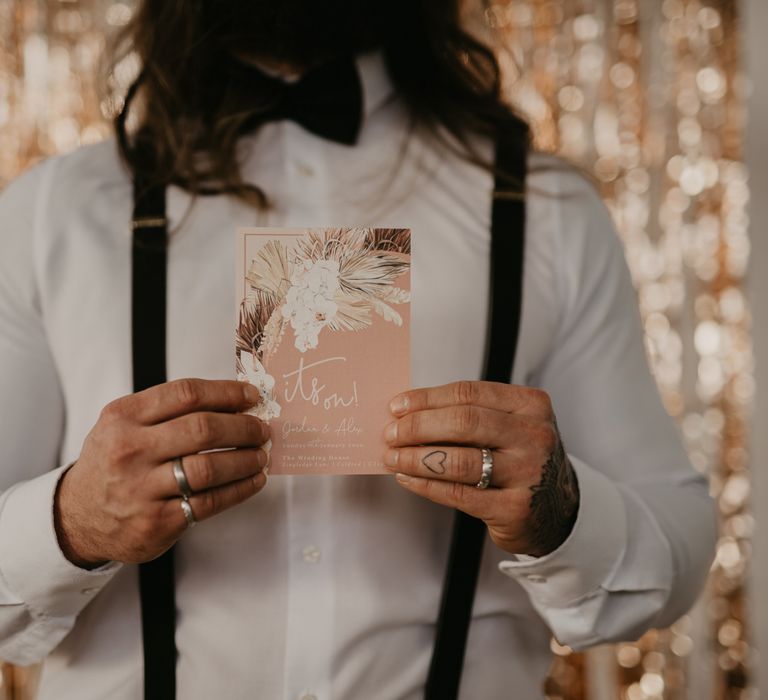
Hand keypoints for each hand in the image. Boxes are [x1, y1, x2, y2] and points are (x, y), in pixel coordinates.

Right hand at [55, 378, 269, 567]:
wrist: (79, 517)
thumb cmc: (114, 462)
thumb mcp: (124, 424)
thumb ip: (168, 410)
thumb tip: (234, 402)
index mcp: (124, 417)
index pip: (186, 394)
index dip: (227, 393)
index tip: (252, 397)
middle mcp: (130, 450)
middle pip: (203, 429)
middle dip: (243, 427)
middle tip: (262, 429)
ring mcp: (142, 488)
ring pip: (210, 468)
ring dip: (246, 459)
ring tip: (261, 455)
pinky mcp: (157, 521)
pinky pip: (210, 502)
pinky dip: (241, 489)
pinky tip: (254, 480)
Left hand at [383, 381, 578, 556]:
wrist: (558, 510)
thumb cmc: (521, 460)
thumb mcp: (510, 427)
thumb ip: (470, 415)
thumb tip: (409, 412)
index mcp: (531, 405)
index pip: (469, 393)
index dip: (427, 398)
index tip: (397, 406)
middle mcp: (534, 436)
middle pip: (463, 422)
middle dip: (418, 426)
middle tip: (390, 432)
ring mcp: (528, 473)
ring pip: (459, 460)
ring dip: (416, 457)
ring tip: (392, 456)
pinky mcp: (515, 509)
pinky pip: (459, 494)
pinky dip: (426, 485)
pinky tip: (407, 478)